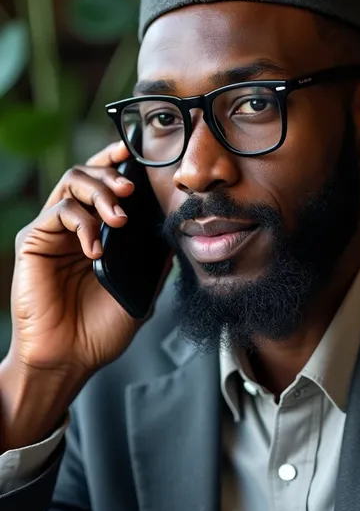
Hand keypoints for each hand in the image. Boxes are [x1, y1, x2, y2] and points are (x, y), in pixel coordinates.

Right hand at [8, 141, 170, 379]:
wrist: (71, 358)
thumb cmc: (102, 327)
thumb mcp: (141, 287)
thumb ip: (154, 257)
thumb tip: (175, 228)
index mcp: (97, 233)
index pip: (104, 186)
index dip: (117, 164)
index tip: (136, 152)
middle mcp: (72, 227)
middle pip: (86, 174)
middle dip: (110, 173)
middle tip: (130, 188)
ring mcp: (52, 233)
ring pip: (70, 184)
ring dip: (99, 192)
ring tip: (119, 218)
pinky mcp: (33, 243)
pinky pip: (58, 213)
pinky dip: (82, 223)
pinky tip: (95, 249)